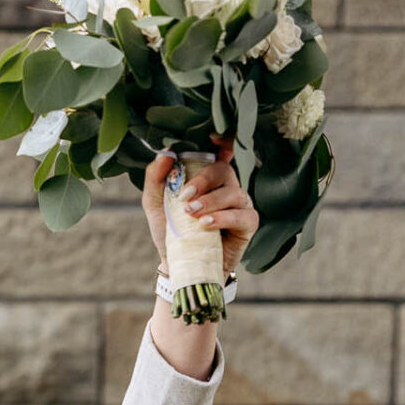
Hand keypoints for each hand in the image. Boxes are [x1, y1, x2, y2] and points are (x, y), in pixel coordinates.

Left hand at [143, 132, 259, 279]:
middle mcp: (226, 187)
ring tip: (192, 214)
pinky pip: (243, 214)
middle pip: (224, 170)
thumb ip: (156, 178)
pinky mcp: (248, 224)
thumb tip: (165, 154)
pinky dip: (224, 218)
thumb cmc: (172, 233)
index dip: (222, 141)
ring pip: (234, 192)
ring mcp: (239, 205)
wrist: (180, 266)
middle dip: (204, 180)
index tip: (213, 138)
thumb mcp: (156, 205)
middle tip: (185, 197)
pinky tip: (207, 225)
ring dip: (211, 201)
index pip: (219, 152)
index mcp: (207, 178)